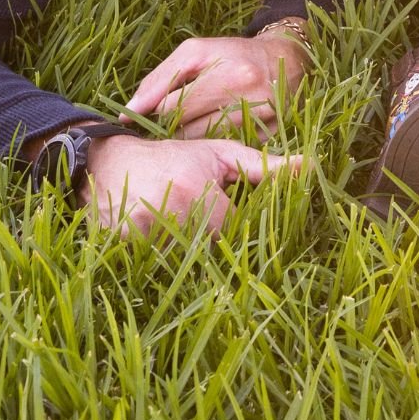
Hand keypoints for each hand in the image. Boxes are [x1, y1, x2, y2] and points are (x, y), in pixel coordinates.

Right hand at [81, 133, 305, 237]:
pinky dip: (160, 254)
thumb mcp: (220, 155)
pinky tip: (159, 234)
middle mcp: (172, 216)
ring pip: (183, 259)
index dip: (236, 223)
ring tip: (177, 220)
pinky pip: (155, 264)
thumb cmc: (174, 157)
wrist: (109, 164)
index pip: (236, 229)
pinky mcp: (123, 248)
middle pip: (210, 248)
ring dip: (184, 248)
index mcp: (200, 193)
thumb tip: (309, 167)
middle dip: (210, 236)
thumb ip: (264, 166)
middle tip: (198, 215)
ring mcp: (144, 235)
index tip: (226, 211)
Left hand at [122, 32, 308, 139]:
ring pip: (204, 146)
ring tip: (183, 131)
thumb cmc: (234, 54)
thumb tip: (129, 111)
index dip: (154, 114)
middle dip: (170, 131)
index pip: (175, 108)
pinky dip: (211, 148)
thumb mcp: (196, 52)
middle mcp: (249, 100)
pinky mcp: (267, 140)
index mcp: (229, 75)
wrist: (285, 61)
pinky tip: (206, 138)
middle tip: (163, 127)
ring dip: (188, 142)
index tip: (144, 117)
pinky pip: (225, 153)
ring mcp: (262, 123)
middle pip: (189, 132)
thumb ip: (160, 78)